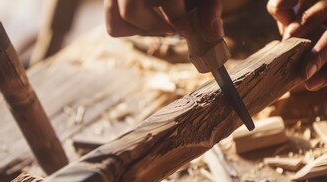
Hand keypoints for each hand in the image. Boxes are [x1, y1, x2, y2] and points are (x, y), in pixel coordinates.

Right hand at [104, 0, 223, 38]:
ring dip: (141, 30)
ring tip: (160, 24)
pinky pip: (112, 22)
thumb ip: (210, 9)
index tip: (188, 30)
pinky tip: (148, 21)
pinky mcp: (111, 0)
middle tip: (172, 28)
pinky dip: (130, 29)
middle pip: (130, 11)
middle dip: (154, 26)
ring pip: (116, 20)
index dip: (178, 18)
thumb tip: (214, 34)